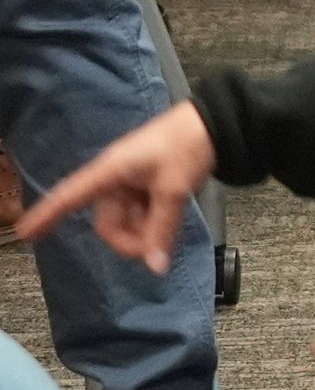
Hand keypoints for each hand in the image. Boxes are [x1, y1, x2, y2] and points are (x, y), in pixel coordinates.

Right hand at [18, 102, 212, 271]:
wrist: (215, 122)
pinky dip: (153, 221)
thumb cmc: (187, 145)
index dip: (46, 214)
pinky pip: (140, 214)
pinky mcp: (144, 186)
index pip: (69, 195)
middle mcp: (114, 178)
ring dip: (145, 230)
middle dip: (130, 239)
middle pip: (108, 223)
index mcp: (110, 171)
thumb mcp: (174, 189)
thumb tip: (155, 266)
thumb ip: (162, 229)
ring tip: (171, 218)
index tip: (24, 231)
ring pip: (127, 222)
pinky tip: (170, 216)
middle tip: (157, 245)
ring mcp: (129, 183)